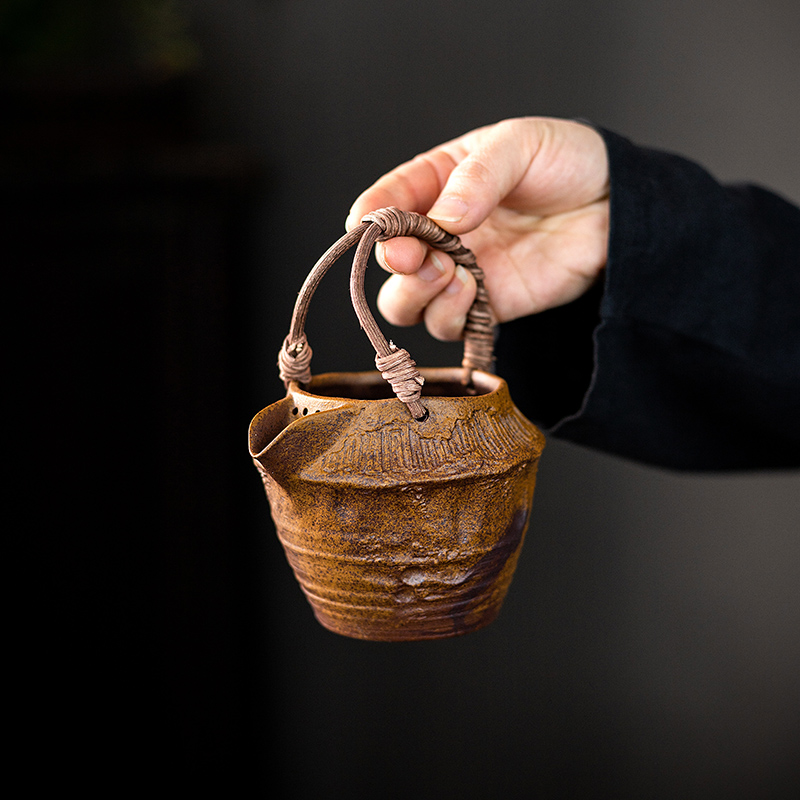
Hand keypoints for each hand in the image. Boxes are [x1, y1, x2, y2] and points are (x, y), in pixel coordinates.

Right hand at [346, 117, 609, 340]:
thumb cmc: (567, 162)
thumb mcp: (520, 145)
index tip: (368, 226)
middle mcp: (439, 232)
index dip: (372, 218)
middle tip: (416, 256)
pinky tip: (471, 290)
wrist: (618, 206)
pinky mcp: (486, 306)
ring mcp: (460, 272)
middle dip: (395, 262)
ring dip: (417, 293)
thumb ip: (479, 177)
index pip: (387, 201)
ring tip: (451, 271)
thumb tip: (443, 218)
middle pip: (390, 263)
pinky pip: (446, 324)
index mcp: (436, 182)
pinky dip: (447, 314)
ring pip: (407, 302)